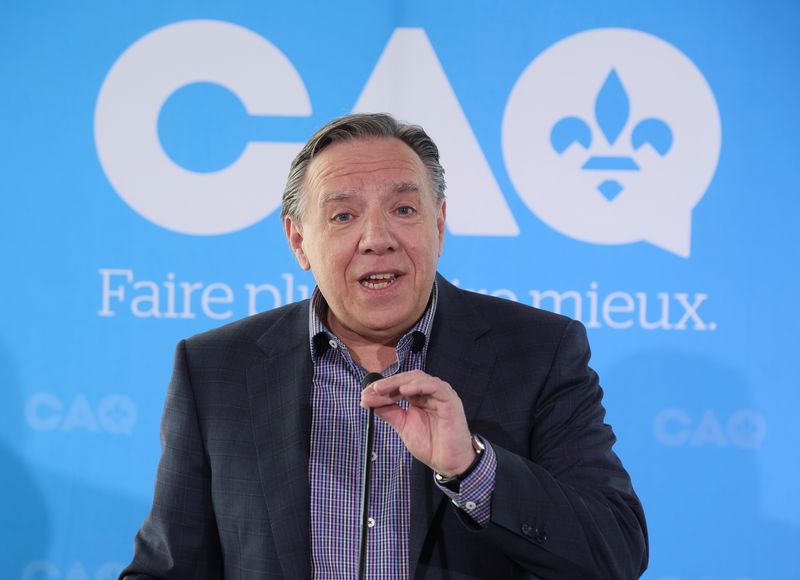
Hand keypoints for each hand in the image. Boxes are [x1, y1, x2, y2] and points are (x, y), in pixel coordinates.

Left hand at [360, 370, 474, 476]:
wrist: (448, 462)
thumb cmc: (430, 444)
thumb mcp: (403, 426)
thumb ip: (389, 412)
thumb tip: (369, 401)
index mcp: (420, 397)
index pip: (399, 385)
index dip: (382, 389)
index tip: (365, 396)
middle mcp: (430, 392)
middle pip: (407, 379)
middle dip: (387, 384)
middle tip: (370, 391)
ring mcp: (440, 395)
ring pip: (418, 378)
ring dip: (398, 382)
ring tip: (382, 389)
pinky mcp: (450, 400)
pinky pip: (435, 386)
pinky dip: (419, 385)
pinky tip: (404, 390)